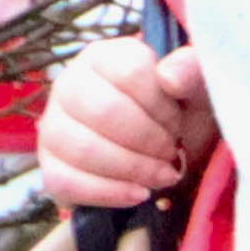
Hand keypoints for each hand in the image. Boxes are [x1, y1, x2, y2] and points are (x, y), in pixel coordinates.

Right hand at [43, 38, 211, 210]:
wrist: (171, 153)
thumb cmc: (183, 112)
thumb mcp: (199, 88)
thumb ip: (193, 71)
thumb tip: (168, 77)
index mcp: (105, 57)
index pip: (129, 72)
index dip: (161, 104)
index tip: (178, 122)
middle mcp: (69, 84)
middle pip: (102, 112)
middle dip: (148, 139)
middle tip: (172, 151)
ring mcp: (53, 125)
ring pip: (80, 148)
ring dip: (132, 168)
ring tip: (162, 173)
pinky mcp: (49, 165)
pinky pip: (63, 181)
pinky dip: (108, 193)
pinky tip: (139, 193)